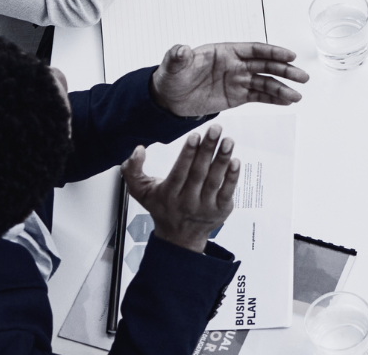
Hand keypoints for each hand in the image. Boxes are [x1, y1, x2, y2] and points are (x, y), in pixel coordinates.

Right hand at [121, 124, 238, 253]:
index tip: (195, 136)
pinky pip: (227, 192)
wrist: (179, 238)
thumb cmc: (162, 208)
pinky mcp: (220, 210)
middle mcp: (187, 201)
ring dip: (222, 159)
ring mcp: (205, 206)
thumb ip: (133, 170)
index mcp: (169, 194)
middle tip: (216, 129)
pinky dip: (232, 177)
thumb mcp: (141, 192)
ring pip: (214, 180)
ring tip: (228, 141)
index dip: (188, 154)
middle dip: (208, 149)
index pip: (179, 172)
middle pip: (198, 172)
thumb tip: (138, 150)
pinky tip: (235, 161)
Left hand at [149, 41, 308, 116]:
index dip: (273, 52)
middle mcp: (235, 65)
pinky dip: (273, 100)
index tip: (290, 56)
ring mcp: (237, 81)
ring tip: (298, 96)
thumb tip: (181, 49)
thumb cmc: (172, 77)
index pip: (254, 50)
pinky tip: (287, 102)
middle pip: (266, 66)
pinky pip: (258, 96)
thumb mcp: (173, 66)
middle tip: (302, 77)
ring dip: (282, 89)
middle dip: (285, 71)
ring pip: (265, 83)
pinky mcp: (236, 97)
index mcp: (225, 52)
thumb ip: (178, 57)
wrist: (168, 99)